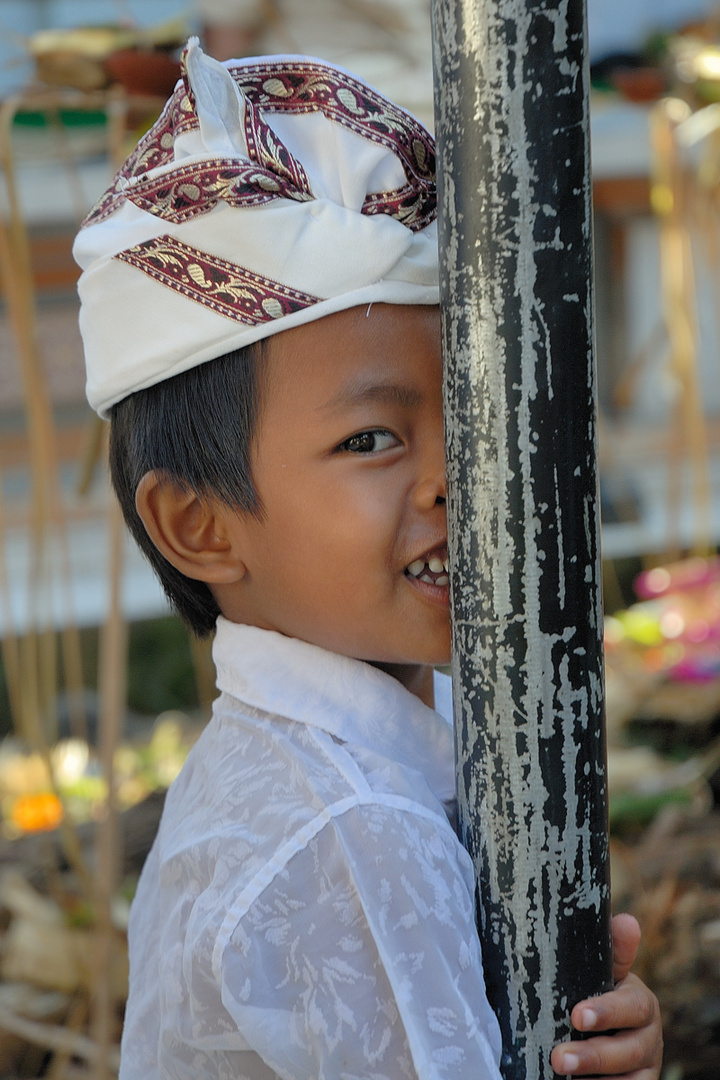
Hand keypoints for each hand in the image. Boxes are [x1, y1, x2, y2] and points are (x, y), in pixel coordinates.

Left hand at [549, 913, 662, 1077]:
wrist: (603, 1027)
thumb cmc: (596, 990)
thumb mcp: (602, 971)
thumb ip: (612, 950)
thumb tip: (627, 921)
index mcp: (641, 1003)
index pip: (632, 1007)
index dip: (607, 1012)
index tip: (577, 1015)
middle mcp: (649, 1037)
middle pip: (629, 1049)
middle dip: (593, 1054)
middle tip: (560, 1058)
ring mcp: (644, 1066)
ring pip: (627, 1078)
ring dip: (594, 1076)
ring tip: (560, 1071)